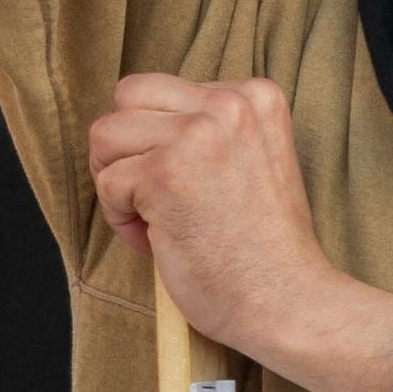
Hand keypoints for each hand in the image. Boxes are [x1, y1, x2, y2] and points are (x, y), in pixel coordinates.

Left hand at [88, 75, 392, 391]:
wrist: (285, 300)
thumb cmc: (262, 248)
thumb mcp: (253, 158)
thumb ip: (212, 130)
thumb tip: (139, 122)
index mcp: (255, 95)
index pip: (166, 91)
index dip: (159, 140)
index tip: (185, 184)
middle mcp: (229, 104)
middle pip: (129, 97)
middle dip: (125, 149)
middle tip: (149, 196)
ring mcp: (197, 135)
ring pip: (107, 134)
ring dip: (118, 182)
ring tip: (154, 220)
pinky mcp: (166, 172)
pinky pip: (108, 182)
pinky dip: (120, 219)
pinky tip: (157, 240)